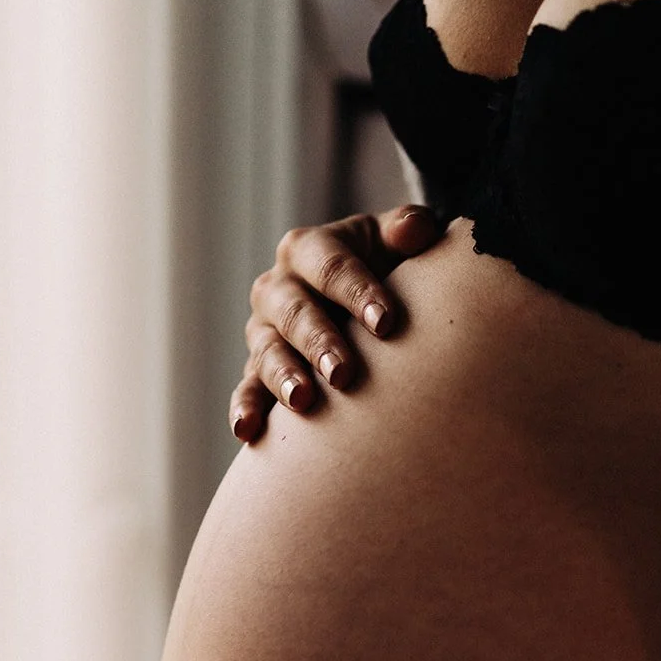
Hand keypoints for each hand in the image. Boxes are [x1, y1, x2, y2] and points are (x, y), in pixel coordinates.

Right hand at [232, 203, 442, 440]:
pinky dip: (244, 408)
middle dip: (318, 341)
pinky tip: (247, 431)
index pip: (331, 266)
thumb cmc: (384, 267)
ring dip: (283, 376)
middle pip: (295, 312)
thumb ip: (408, 229)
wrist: (359, 301)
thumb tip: (415, 229)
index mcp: (308, 249)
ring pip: (267, 351)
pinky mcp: (258, 369)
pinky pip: (247, 388)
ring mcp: (264, 330)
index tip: (387, 323)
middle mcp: (278, 287)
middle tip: (344, 372)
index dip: (358, 292)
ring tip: (303, 400)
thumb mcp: (395, 242)